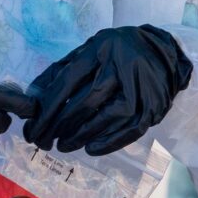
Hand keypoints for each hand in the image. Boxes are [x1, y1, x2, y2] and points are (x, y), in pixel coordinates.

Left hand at [23, 25, 192, 155]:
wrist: (165, 54)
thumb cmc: (117, 54)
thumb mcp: (89, 51)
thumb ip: (61, 70)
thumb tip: (33, 99)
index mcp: (100, 49)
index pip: (67, 82)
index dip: (47, 109)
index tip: (33, 128)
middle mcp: (122, 66)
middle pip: (86, 102)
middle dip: (60, 127)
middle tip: (45, 142)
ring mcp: (141, 88)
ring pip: (108, 118)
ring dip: (82, 136)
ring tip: (64, 146)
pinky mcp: (154, 106)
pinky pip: (130, 130)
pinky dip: (109, 142)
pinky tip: (91, 149)